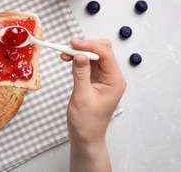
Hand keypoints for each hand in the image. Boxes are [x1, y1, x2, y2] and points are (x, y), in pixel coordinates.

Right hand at [61, 39, 125, 170]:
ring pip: (94, 55)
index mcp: (114, 81)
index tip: (73, 43)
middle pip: (102, 51)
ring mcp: (104, 77)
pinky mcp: (95, 79)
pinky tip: (68, 60)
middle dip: (85, 46)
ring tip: (65, 54)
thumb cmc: (87, 122)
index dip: (89, 46)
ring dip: (79, 52)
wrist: (86, 137)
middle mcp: (112, 77)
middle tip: (68, 48)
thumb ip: (81, 74)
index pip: (105, 54)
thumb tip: (79, 55)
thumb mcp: (82, 97)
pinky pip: (88, 63)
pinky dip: (78, 59)